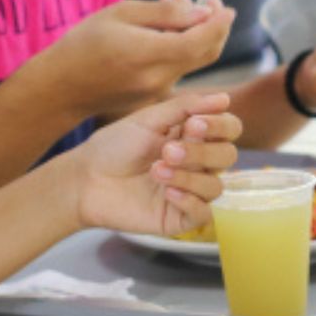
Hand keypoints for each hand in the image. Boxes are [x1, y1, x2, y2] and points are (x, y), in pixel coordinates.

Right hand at [30, 0, 233, 118]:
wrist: (60, 88)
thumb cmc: (83, 44)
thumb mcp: (120, 14)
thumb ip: (164, 13)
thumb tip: (200, 10)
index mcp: (151, 54)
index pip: (202, 39)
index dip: (219, 22)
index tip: (225, 5)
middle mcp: (160, 78)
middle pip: (207, 54)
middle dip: (216, 28)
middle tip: (210, 5)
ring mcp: (157, 92)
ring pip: (193, 62)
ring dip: (197, 37)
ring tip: (180, 9)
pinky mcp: (152, 98)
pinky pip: (177, 70)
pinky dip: (181, 50)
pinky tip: (165, 31)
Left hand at [72, 92, 241, 234]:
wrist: (86, 179)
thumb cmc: (114, 146)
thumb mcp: (149, 119)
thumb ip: (186, 107)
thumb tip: (224, 98)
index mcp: (193, 136)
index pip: (229, 129)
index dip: (220, 126)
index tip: (194, 124)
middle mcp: (197, 163)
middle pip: (227, 157)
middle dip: (201, 151)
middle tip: (167, 150)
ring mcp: (190, 191)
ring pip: (216, 186)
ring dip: (189, 176)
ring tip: (157, 170)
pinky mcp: (180, 217)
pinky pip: (204, 213)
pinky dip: (189, 200)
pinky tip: (167, 192)